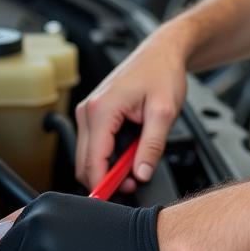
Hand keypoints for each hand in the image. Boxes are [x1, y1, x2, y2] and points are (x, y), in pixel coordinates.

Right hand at [75, 25, 188, 191]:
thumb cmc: (162, 73)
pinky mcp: (94, 112)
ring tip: (137, 162)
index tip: (119, 198)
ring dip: (108, 166)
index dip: (104, 185)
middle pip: (84, 162)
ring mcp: (89, 110)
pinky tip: (129, 150)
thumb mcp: (164, 112)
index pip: (92, 162)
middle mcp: (88, 110)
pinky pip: (94, 143)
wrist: (162, 52)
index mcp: (101, 110)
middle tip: (135, 182)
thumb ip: (152, 146)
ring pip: (88, 154)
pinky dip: (108, 154)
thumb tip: (140, 174)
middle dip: (107, 178)